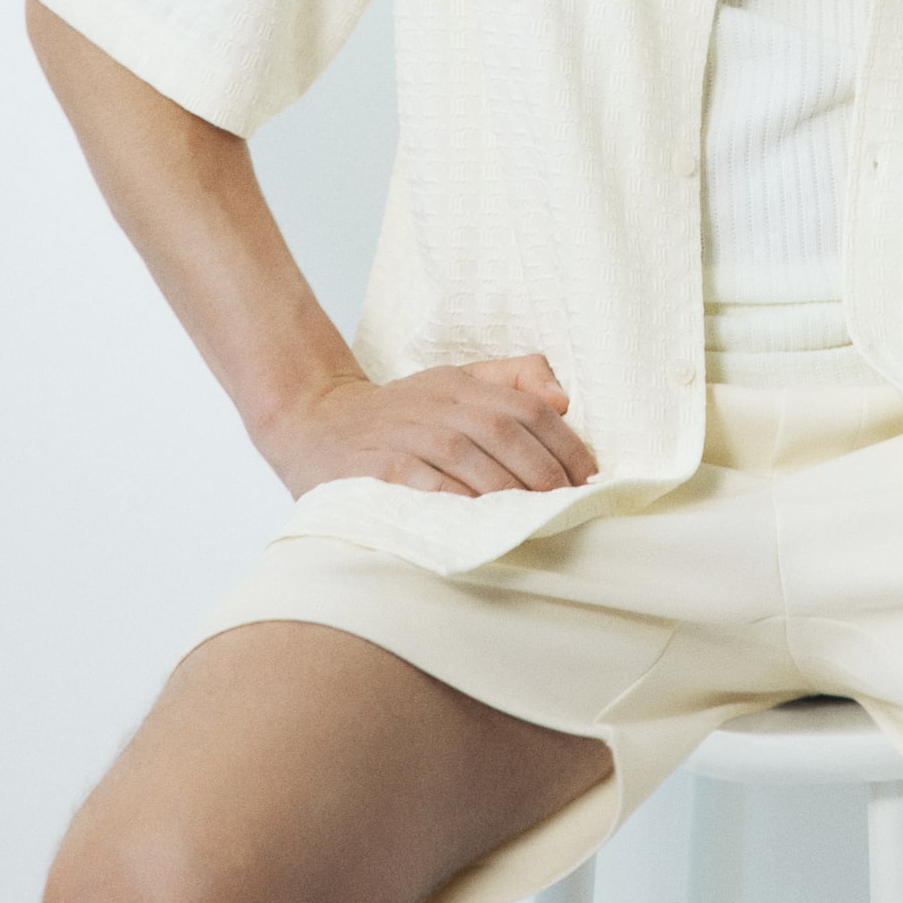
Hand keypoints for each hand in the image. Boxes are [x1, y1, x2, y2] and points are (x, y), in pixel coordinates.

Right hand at [264, 352, 598, 499]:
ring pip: (467, 456)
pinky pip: (423, 482)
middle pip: (503, 430)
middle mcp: (435, 403)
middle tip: (566, 505)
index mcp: (460, 384)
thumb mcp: (452, 384)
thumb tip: (562, 399)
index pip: (527, 407)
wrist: (313, 422)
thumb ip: (510, 381)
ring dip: (506, 488)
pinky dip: (456, 501)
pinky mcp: (376, 466)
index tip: (588, 478)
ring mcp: (404, 433)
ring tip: (535, 518)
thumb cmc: (397, 414)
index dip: (564, 443)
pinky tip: (481, 522)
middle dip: (543, 470)